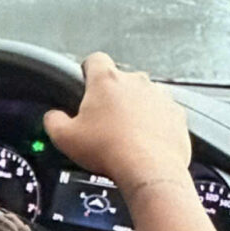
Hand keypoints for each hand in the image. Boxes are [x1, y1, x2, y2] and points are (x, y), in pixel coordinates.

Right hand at [43, 52, 191, 197]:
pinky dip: (155, 124)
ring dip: (135, 109)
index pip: (94, 59)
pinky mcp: (177, 114)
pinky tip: (145, 142)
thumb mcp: (64, 138)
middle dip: (112, 97)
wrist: (150, 170)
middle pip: (120, 80)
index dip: (87, 70)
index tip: (85, 84)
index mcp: (106, 80)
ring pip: (143, 96)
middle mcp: (136, 81)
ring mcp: (160, 96)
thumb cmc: (109, 150)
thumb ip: (53, 120)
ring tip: (126, 135)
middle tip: (103, 122)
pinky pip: (163, 113)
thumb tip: (53, 117)